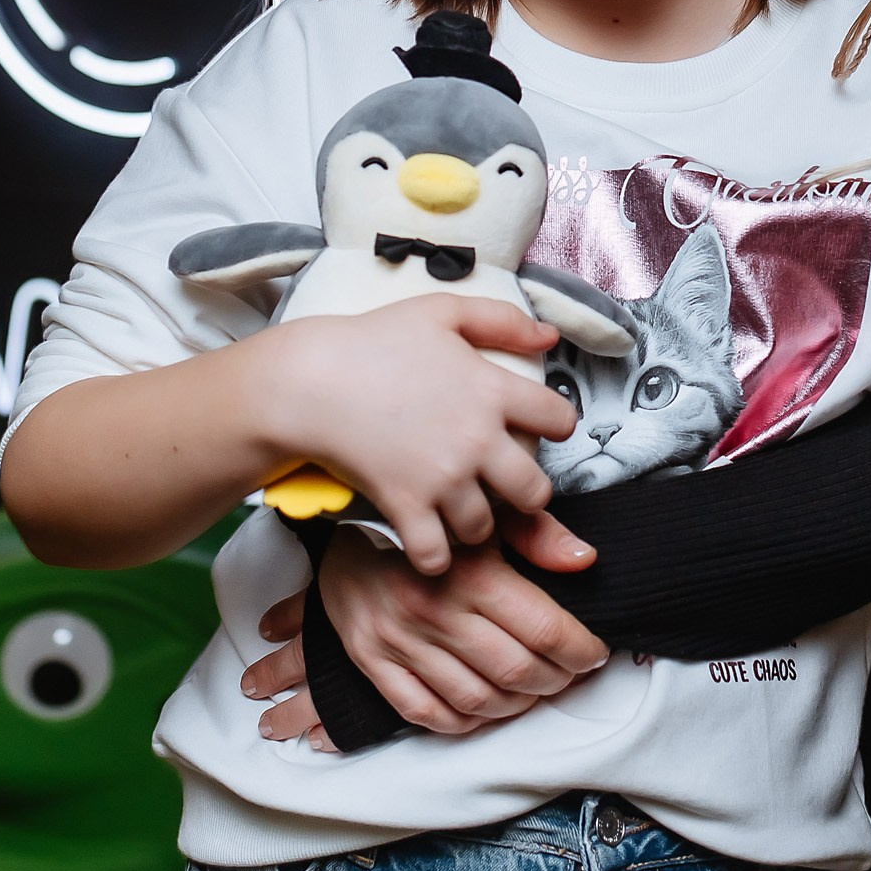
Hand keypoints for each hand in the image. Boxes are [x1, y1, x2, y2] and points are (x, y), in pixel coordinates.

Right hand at [242, 505, 607, 746]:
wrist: (343, 534)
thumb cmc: (429, 529)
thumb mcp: (486, 517)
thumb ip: (538, 535)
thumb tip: (585, 561)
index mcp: (469, 573)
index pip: (544, 630)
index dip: (581, 649)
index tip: (595, 652)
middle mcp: (434, 612)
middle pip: (517, 670)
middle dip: (557, 679)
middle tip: (571, 673)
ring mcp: (401, 643)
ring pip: (477, 700)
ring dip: (517, 704)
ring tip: (535, 690)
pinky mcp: (374, 664)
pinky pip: (427, 713)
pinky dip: (465, 721)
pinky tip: (486, 708)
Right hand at [273, 295, 578, 574]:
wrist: (310, 381)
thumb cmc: (372, 341)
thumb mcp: (443, 313)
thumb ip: (502, 320)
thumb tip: (549, 336)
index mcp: (491, 390)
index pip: (559, 420)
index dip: (556, 425)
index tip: (541, 429)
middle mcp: (476, 440)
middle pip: (535, 491)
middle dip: (526, 492)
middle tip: (505, 485)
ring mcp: (442, 478)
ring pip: (486, 527)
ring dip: (477, 523)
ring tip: (460, 509)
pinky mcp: (406, 506)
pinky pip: (437, 555)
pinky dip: (435, 556)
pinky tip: (429, 539)